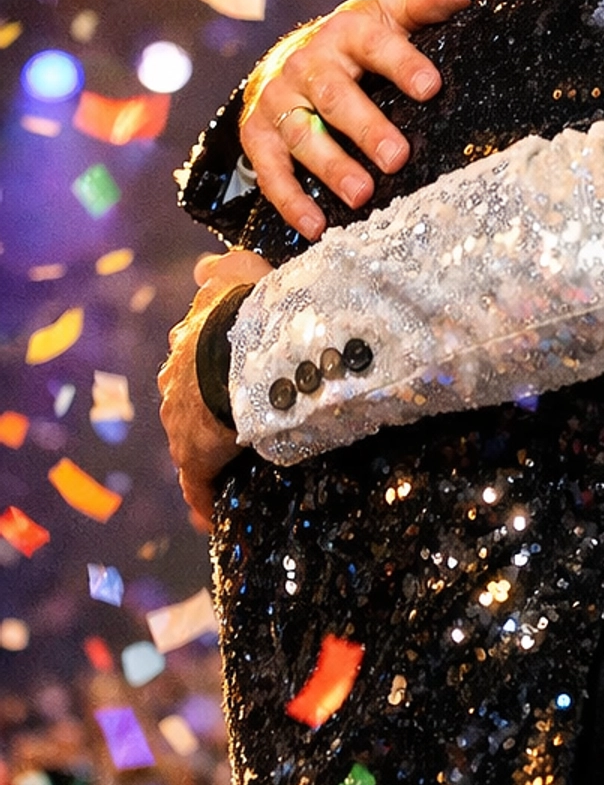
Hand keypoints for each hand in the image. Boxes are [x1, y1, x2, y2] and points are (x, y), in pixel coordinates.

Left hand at [159, 250, 272, 528]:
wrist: (240, 344)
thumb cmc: (247, 304)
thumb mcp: (237, 270)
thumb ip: (222, 267)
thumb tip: (204, 265)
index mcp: (187, 342)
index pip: (191, 359)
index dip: (207, 369)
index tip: (221, 380)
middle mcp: (174, 381)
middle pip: (186, 401)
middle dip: (203, 413)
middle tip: (231, 427)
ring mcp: (180, 421)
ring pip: (189, 441)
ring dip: (205, 454)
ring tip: (229, 471)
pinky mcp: (194, 455)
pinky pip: (198, 483)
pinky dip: (203, 500)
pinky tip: (210, 518)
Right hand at [240, 0, 469, 239]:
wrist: (289, 56)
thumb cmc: (356, 41)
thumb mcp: (387, 14)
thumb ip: (422, 6)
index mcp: (345, 33)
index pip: (375, 44)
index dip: (401, 63)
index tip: (430, 87)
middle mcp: (306, 64)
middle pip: (334, 96)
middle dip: (366, 127)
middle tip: (397, 157)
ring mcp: (277, 100)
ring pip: (301, 134)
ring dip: (330, 167)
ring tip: (362, 195)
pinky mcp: (257, 134)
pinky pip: (270, 170)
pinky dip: (291, 200)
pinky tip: (317, 226)